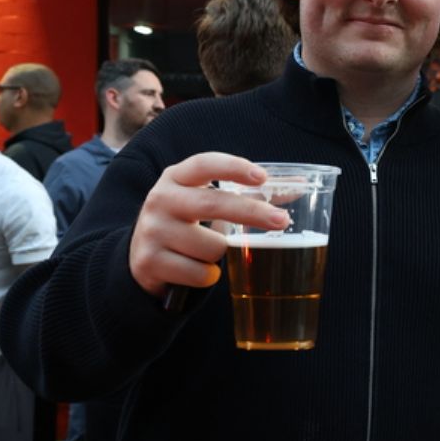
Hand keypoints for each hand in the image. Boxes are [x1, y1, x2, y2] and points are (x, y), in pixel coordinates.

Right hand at [128, 153, 288, 297]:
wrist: (139, 259)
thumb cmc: (186, 224)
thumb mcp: (205, 202)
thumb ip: (248, 194)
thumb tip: (300, 187)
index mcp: (176, 177)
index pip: (204, 164)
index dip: (233, 168)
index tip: (262, 178)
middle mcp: (160, 199)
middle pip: (213, 204)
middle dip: (252, 213)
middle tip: (282, 221)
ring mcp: (152, 230)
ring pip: (212, 246)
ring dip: (222, 253)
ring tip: (208, 252)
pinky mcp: (149, 261)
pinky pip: (200, 273)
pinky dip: (208, 276)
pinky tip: (196, 270)